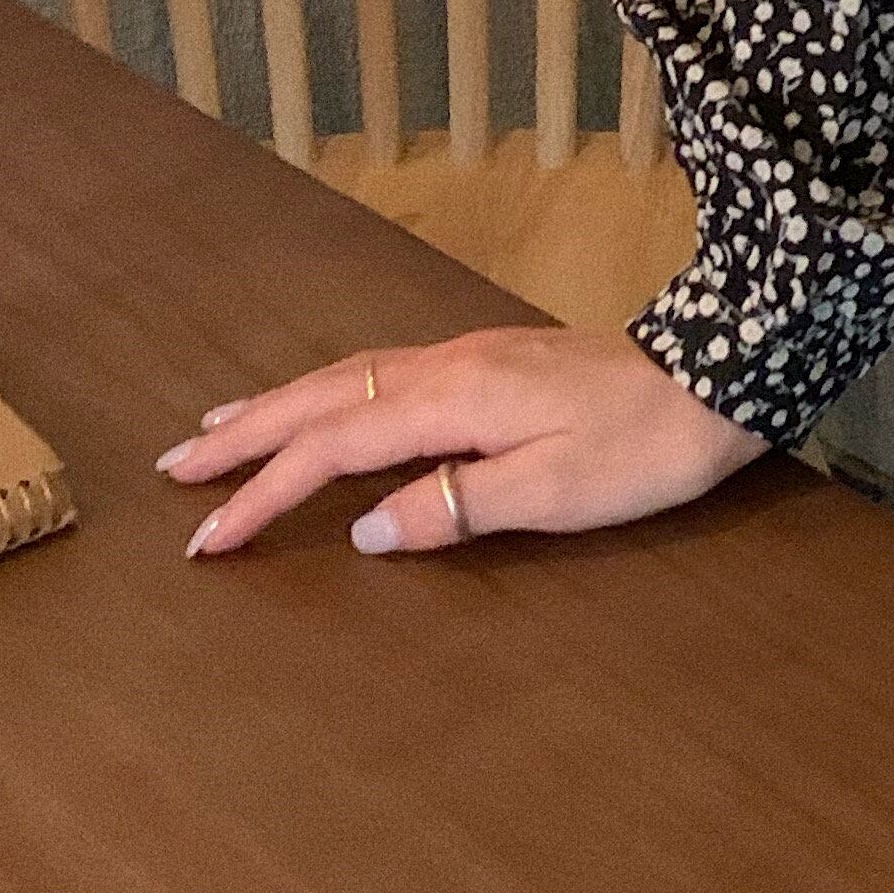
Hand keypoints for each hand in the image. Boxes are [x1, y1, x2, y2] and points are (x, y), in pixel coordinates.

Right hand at [154, 323, 774, 559]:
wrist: (718, 377)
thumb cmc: (643, 444)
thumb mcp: (554, 489)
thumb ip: (457, 507)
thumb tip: (369, 529)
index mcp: (456, 397)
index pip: (335, 447)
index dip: (267, 494)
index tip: (206, 540)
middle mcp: (452, 363)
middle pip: (328, 394)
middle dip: (248, 433)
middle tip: (175, 468)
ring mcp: (474, 353)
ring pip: (353, 372)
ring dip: (284, 403)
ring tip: (224, 428)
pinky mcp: (496, 357)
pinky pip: (385, 368)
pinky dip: (334, 388)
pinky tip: (331, 401)